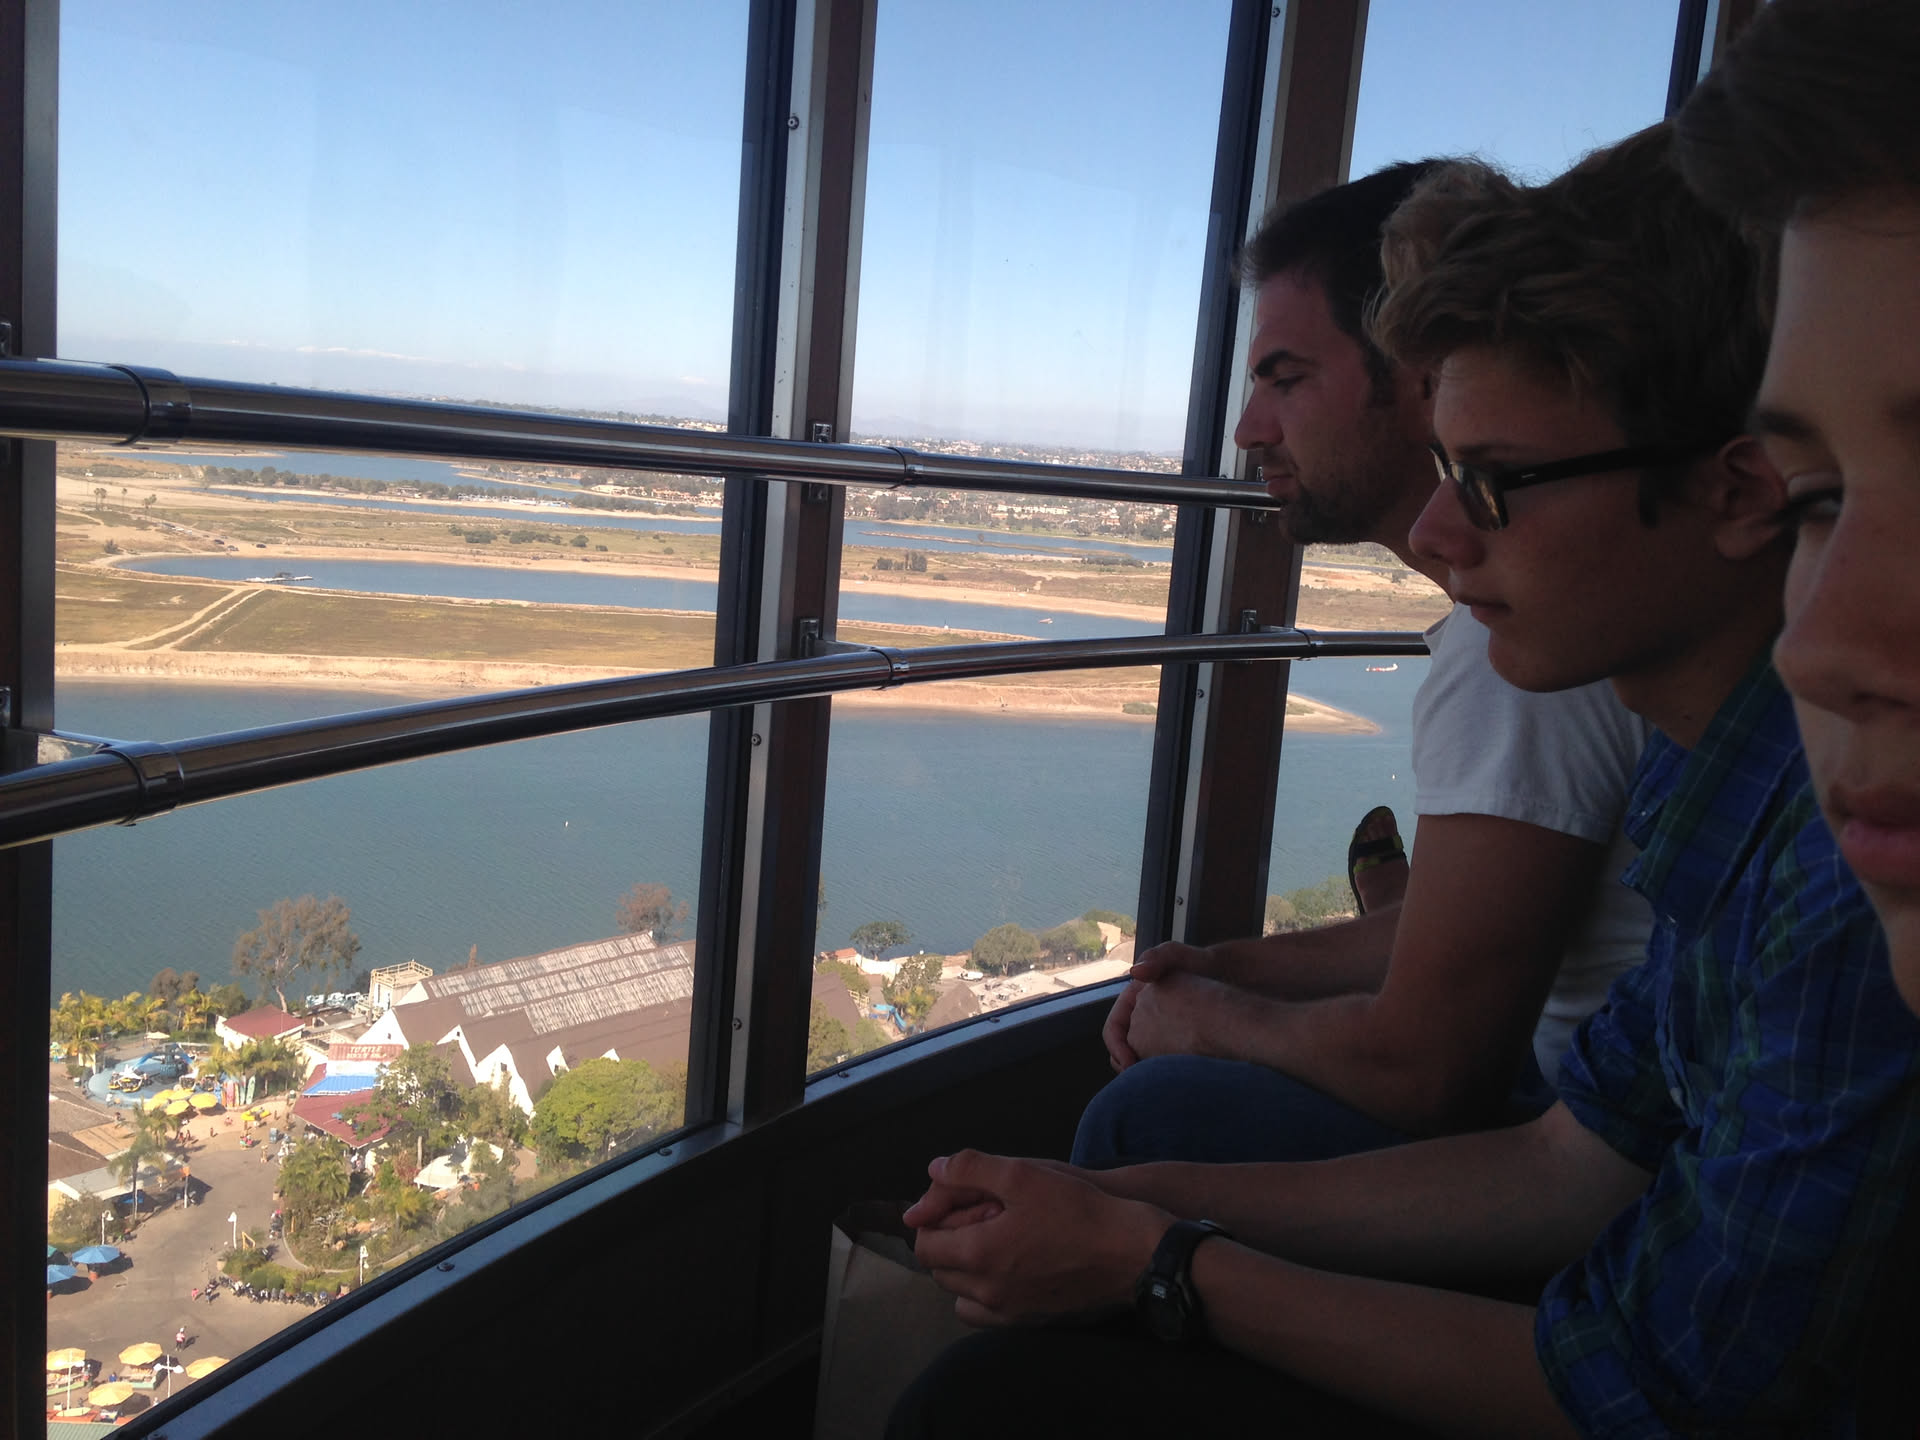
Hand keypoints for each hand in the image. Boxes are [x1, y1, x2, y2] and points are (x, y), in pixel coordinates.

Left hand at [907, 1151, 1170, 1325]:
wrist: (1132, 1254)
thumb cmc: (1079, 1210)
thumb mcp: (1023, 1173)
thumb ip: (970, 1168)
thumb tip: (934, 1170)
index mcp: (979, 1254)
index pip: (924, 1244)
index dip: (931, 1217)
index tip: (951, 1199)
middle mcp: (987, 1292)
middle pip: (939, 1270)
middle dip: (947, 1240)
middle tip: (976, 1213)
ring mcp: (1009, 1312)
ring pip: (961, 1295)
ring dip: (964, 1268)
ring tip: (990, 1239)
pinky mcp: (1031, 1321)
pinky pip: (988, 1313)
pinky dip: (985, 1292)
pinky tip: (1009, 1266)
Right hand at [1104, 942, 1213, 1070]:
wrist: (1230, 976)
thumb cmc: (1202, 963)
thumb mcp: (1177, 956)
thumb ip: (1157, 958)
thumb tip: (1134, 972)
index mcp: (1132, 998)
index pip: (1114, 1028)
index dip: (1117, 1047)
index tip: (1129, 1064)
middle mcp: (1141, 1015)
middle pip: (1124, 1047)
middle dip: (1127, 1065)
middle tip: (1140, 1081)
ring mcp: (1158, 1029)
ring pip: (1141, 1057)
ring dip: (1143, 1071)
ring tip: (1156, 1082)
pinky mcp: (1174, 1040)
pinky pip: (1159, 1061)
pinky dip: (1160, 1071)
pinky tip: (1173, 1077)